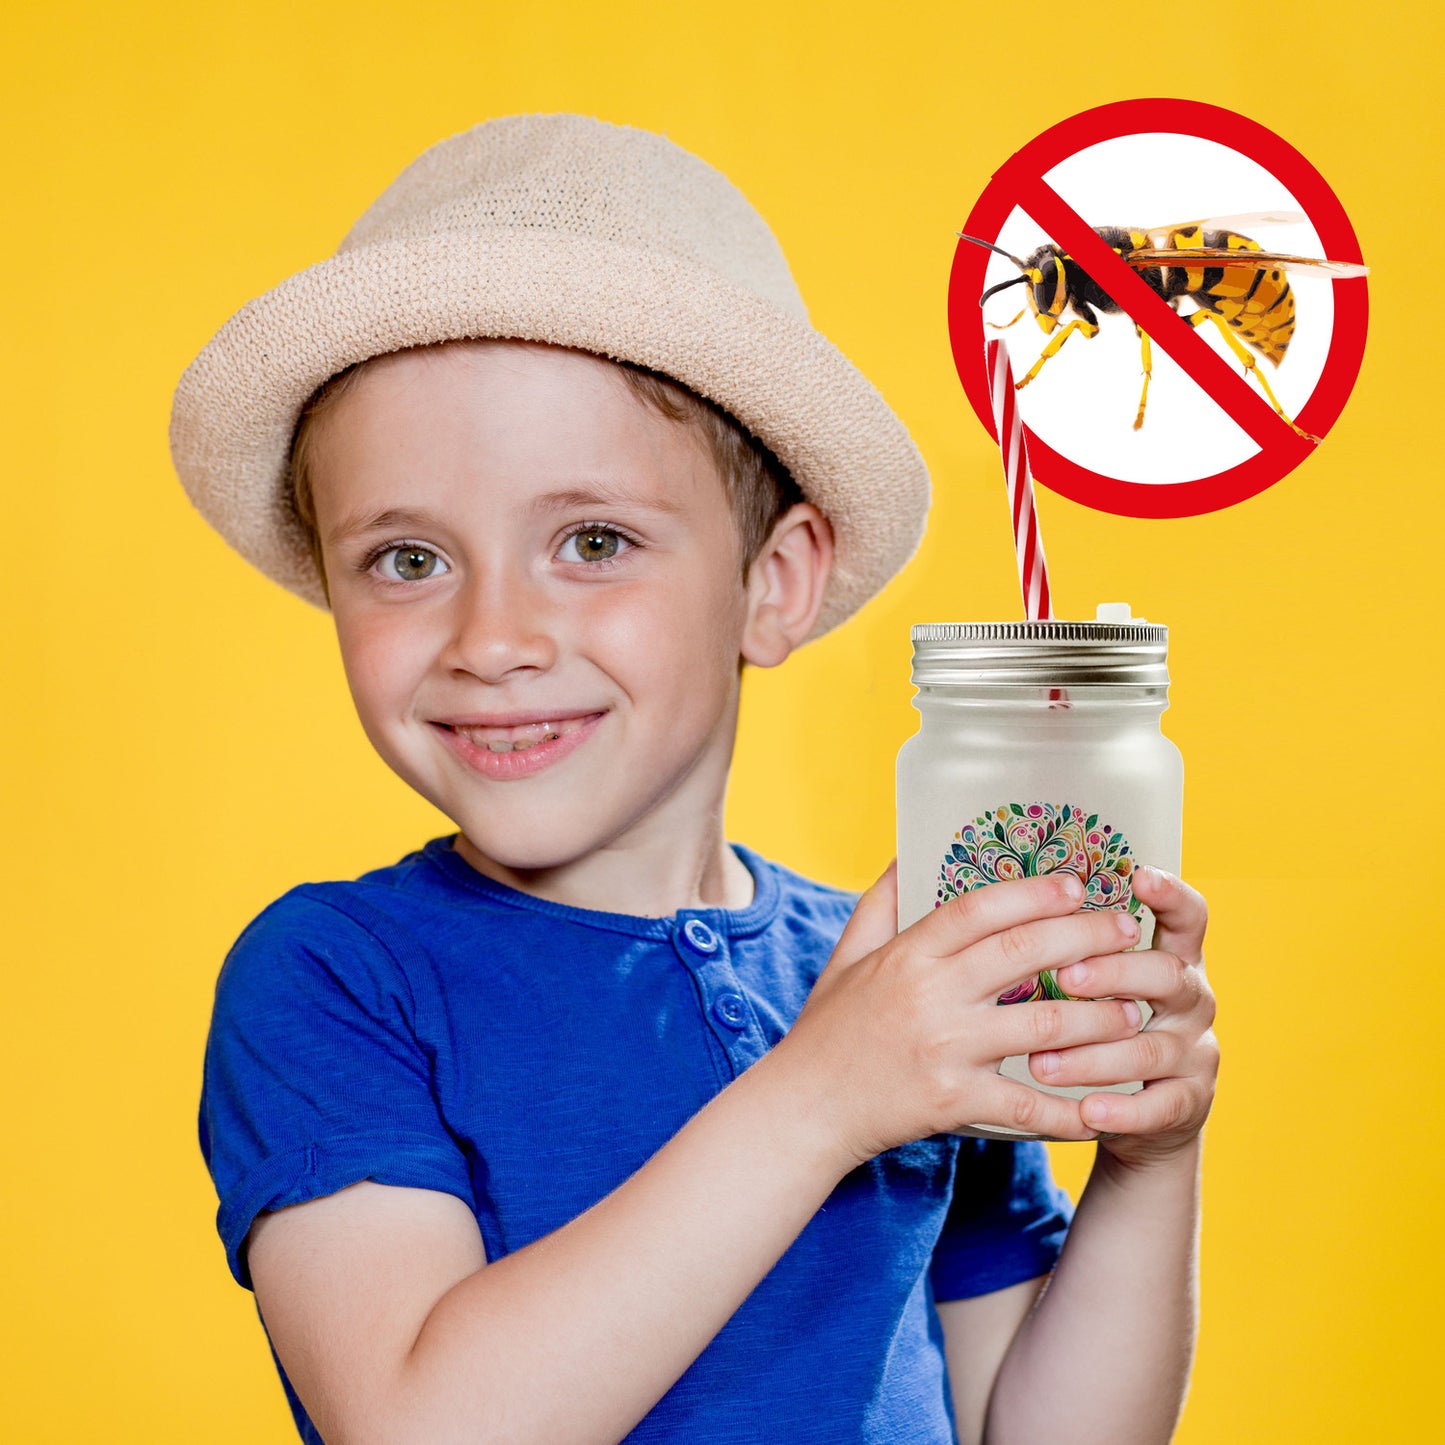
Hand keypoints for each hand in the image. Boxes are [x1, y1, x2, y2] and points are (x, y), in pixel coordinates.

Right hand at [774, 863, 1147, 1168]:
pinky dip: (1068, 1109)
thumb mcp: (848, 954)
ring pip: (1042, 1026)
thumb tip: (910, 848)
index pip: (978, 908)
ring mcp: (945, 1050)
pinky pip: (1026, 1105)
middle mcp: (929, 996)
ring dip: (1097, 1017)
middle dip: (1085, 937)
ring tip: (1133, 1009)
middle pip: (1022, 954)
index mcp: (907, 955)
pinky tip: (1101, 1106)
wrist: (805, 1108)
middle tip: (1126, 931)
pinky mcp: (953, 1102)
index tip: (1076, 884)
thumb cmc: (830, 1027)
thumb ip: (883, 901)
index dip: (1032, 891)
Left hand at [1038, 866, 1217, 1167]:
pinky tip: (1086, 1111)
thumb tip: (1020, 905)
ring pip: (1150, 1048)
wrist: (1143, 1115)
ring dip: (1093, 1055)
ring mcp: (1196, 1054)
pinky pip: (1158, 1107)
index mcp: (1175, 960)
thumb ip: (1080, 949)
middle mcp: (1193, 1001)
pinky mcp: (1189, 1104)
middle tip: (1065, 977)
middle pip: (1167, 975)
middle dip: (1115, 973)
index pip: (1189, 917)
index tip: (1140, 874)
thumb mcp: (1105, 986)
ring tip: (1040, 1062)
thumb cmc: (1107, 1030)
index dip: (1171, 894)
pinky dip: (1122, 1110)